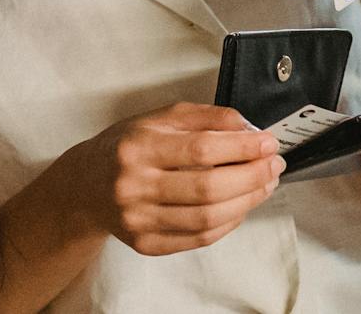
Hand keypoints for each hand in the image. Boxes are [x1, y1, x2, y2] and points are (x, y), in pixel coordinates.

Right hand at [66, 102, 283, 255]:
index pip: (201, 149)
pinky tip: (241, 206)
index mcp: (139, 147)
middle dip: (252, 176)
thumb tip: (249, 128)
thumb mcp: (160, 118)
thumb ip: (206, 117)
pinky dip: (228, 223)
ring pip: (206, 218)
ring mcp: (138, 220)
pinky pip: (197, 239)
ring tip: (265, 184)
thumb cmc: (127, 147)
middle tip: (275, 165)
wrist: (85, 186)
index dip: (242, 148)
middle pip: (208, 188)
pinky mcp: (145, 244)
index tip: (269, 143)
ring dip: (246, 201)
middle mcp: (134, 186)